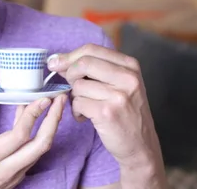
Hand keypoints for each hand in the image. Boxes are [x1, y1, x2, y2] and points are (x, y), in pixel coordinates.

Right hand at [0, 94, 66, 188]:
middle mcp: (7, 168)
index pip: (20, 134)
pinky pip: (35, 154)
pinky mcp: (19, 177)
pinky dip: (41, 135)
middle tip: (61, 99)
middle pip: (40, 144)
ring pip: (41, 150)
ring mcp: (16, 175)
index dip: (34, 115)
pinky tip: (41, 120)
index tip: (43, 98)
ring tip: (56, 106)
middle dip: (54, 120)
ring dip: (52, 127)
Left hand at [48, 44, 165, 186]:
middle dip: (70, 74)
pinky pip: (77, 103)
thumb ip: (95, 69)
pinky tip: (86, 117)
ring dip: (75, 97)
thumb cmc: (125, 112)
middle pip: (83, 63)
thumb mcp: (121, 84)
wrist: (141, 145)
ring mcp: (119, 95)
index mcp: (130, 66)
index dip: (69, 56)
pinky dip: (76, 111)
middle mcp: (127, 78)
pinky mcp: (107, 113)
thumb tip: (59, 60)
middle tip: (72, 87)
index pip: (92, 49)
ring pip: (78, 85)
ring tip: (87, 107)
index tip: (55, 63)